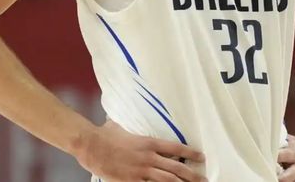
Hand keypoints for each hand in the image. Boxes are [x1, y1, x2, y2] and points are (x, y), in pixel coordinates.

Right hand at [77, 120, 206, 181]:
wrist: (91, 145)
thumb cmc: (105, 134)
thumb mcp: (121, 125)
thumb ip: (129, 125)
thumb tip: (127, 118)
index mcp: (148, 143)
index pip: (176, 149)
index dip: (190, 153)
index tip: (201, 157)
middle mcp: (148, 157)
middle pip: (176, 169)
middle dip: (192, 176)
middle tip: (204, 180)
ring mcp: (140, 171)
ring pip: (167, 181)